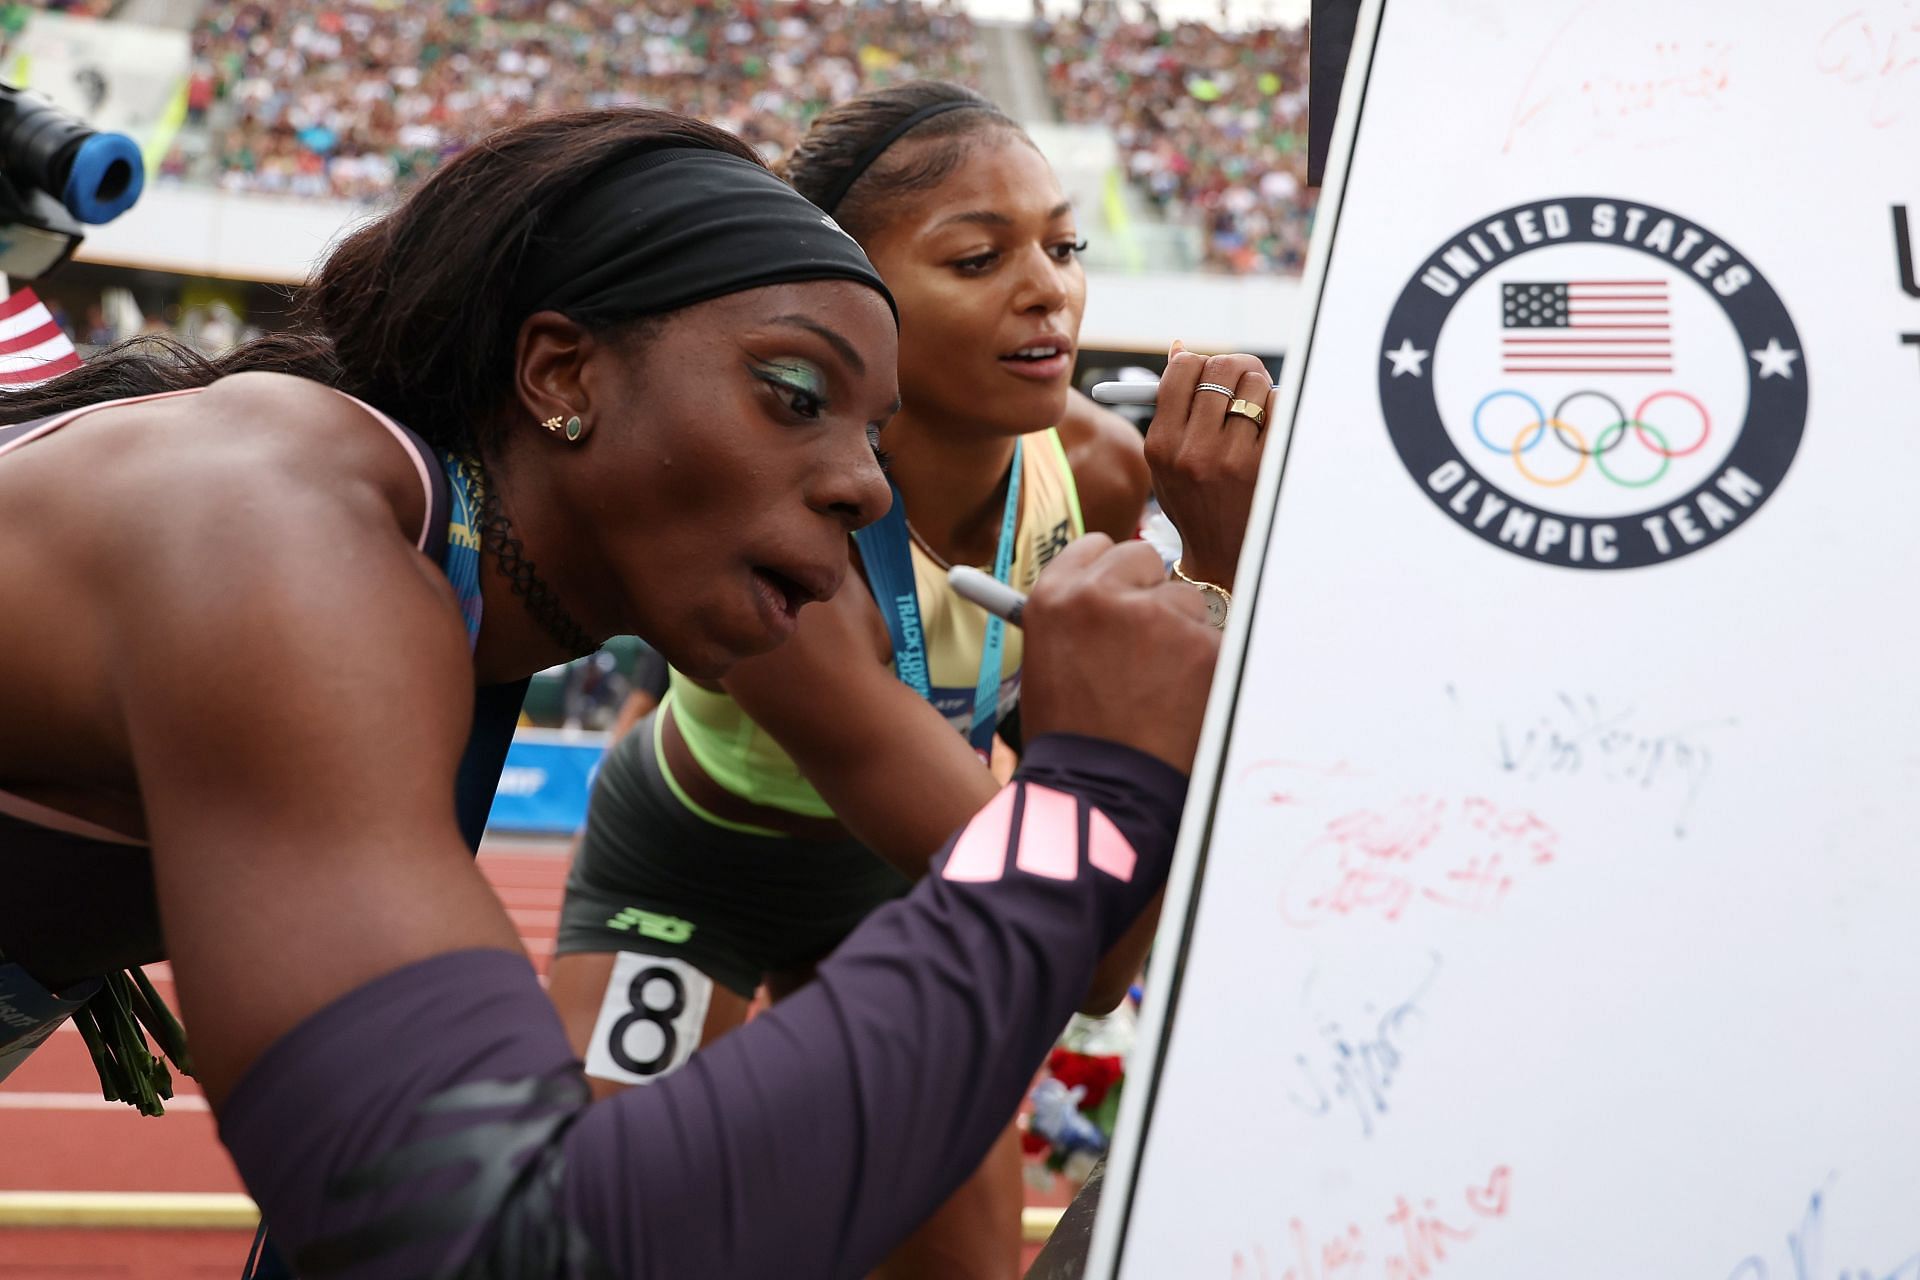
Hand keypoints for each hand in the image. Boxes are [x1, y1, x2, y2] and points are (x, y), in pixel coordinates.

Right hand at [1020, 535, 1220, 774]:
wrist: (1100, 794)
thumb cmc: (1070, 740)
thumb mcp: (1047, 664)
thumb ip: (1075, 619)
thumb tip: (1098, 589)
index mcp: (1054, 597)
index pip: (1097, 547)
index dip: (1112, 575)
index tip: (1120, 595)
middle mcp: (1101, 595)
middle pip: (1146, 559)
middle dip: (1150, 594)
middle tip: (1145, 645)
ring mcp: (1156, 617)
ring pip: (1186, 603)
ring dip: (1180, 636)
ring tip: (1157, 692)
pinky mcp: (1202, 646)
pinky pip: (1215, 642)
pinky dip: (1206, 670)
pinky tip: (1182, 705)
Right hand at [1144, 341, 1272, 590]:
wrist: (1224, 557)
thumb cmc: (1194, 501)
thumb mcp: (1167, 461)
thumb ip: (1170, 408)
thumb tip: (1181, 348)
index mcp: (1162, 446)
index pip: (1182, 370)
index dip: (1197, 362)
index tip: (1206, 373)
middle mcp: (1194, 451)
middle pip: (1221, 368)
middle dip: (1234, 368)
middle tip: (1240, 382)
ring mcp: (1233, 460)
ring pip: (1255, 384)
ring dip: (1259, 390)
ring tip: (1254, 413)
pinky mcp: (1268, 466)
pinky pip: (1281, 407)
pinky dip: (1279, 409)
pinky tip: (1269, 429)